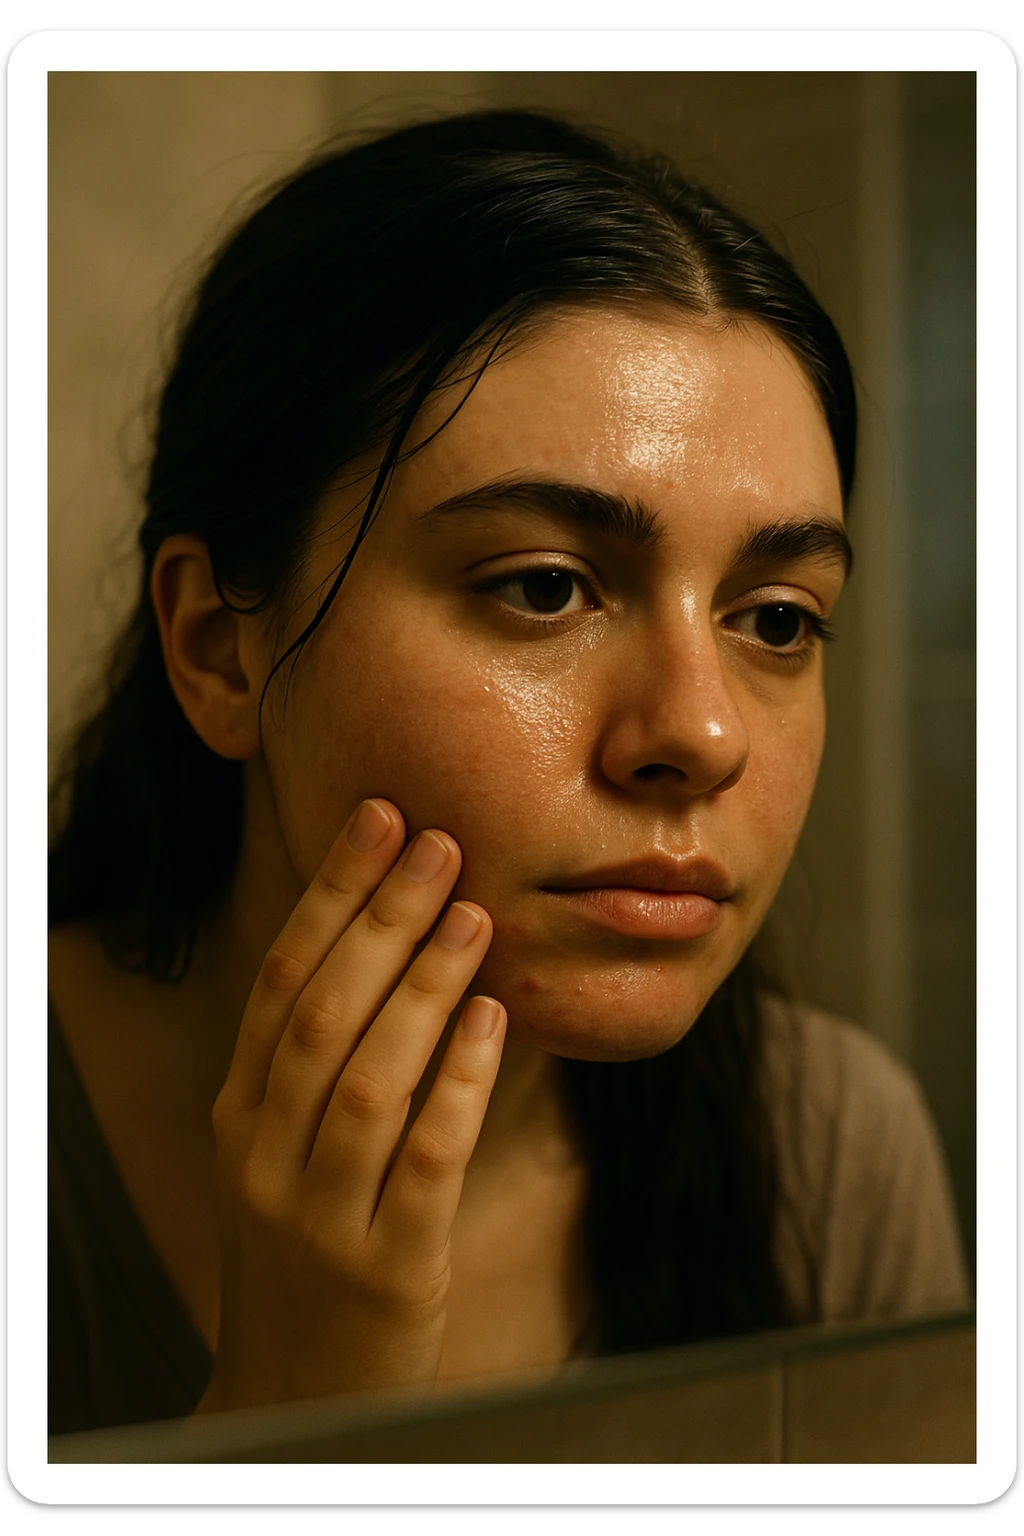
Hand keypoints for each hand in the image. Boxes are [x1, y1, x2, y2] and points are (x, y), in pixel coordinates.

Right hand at [194, 798, 504, 1412]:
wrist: (294, 1401)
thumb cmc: (306, 1252)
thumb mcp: (286, 1153)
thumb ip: (329, 1064)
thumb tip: (409, 941)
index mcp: (240, 1115)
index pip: (284, 981)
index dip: (332, 895)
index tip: (380, 821)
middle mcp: (264, 1158)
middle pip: (323, 1014)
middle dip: (381, 919)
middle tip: (439, 842)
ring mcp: (319, 1217)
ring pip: (369, 1079)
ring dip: (423, 988)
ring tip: (474, 915)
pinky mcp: (387, 1269)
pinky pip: (424, 1160)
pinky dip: (458, 1083)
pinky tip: (493, 1021)